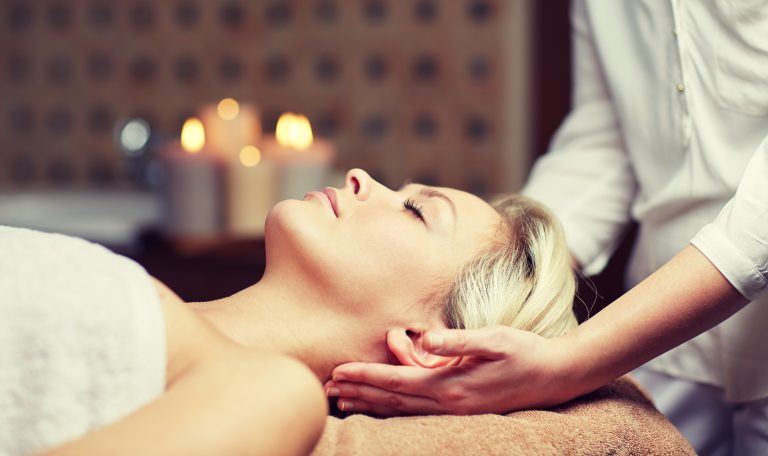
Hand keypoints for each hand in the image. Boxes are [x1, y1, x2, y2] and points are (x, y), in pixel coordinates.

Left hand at [325, 326, 579, 415]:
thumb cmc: (525, 352)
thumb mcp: (494, 339)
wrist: (556, 376)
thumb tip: (424, 339)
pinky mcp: (462, 409)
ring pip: (402, 410)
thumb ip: (457, 340)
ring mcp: (455, 410)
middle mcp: (449, 403)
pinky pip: (418, 411)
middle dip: (358, 393)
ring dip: (371, 405)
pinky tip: (383, 405)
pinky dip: (393, 408)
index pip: (396, 382)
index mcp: (451, 385)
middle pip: (392, 401)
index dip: (365, 377)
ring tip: (344, 402)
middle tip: (327, 390)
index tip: (337, 372)